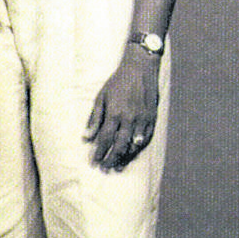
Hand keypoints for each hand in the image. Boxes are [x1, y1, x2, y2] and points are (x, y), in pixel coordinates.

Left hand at [83, 46, 159, 170]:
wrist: (140, 68)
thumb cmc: (117, 82)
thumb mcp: (101, 96)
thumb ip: (94, 118)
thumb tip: (86, 138)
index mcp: (114, 113)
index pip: (105, 139)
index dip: (99, 153)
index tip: (94, 162)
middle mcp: (129, 119)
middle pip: (119, 146)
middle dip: (111, 159)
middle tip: (105, 168)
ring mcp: (142, 119)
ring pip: (134, 145)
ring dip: (126, 158)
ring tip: (118, 167)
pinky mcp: (152, 118)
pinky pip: (147, 138)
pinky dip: (140, 148)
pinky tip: (134, 153)